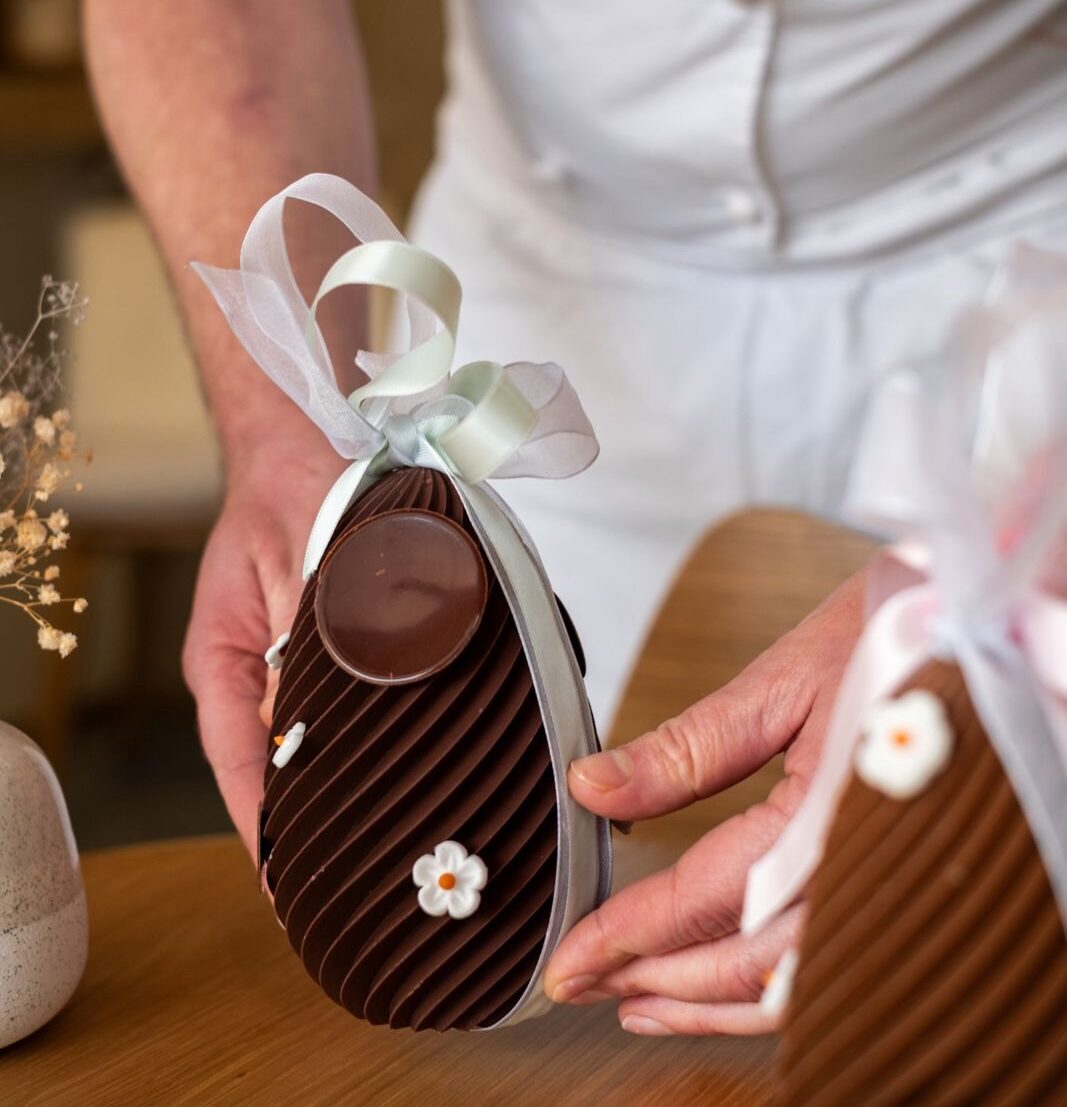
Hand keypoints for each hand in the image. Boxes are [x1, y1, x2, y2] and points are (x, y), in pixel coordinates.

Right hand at [182, 428, 344, 856]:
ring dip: (348, 789)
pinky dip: (378, 743)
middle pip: (281, 767)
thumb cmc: (285, 500)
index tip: (284, 880)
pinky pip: (359, 711)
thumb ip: (305, 629)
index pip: (239, 761)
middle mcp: (261, 677)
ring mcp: (300, 669)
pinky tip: (412, 770)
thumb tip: (320, 699)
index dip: (261, 824)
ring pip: (321, 745)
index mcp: (225, 664)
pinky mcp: (345, 655)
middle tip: (347, 882)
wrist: (309, 456)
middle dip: (311, 825)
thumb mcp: (287, 563)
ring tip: (384, 847)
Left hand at [543, 569, 868, 1035]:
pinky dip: (765, 989)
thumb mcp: (787, 680)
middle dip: (654, 982)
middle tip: (581, 982)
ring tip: (633, 1001)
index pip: (710, 901)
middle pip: (747, 964)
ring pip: (792, 985)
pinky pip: (831, 966)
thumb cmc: (909, 632)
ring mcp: (898, 888)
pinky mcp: (905, 886)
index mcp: (838, 813)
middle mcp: (875, 871)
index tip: (570, 962)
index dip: (631, 937)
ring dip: (706, 1003)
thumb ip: (688, 748)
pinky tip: (719, 987)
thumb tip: (594, 787)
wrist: (996, 623)